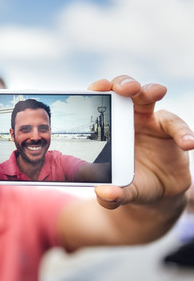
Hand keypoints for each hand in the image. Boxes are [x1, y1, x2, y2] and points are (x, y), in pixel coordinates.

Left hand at [88, 75, 193, 209]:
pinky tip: (188, 143)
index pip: (102, 104)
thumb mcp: (122, 192)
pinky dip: (184, 133)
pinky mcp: (173, 132)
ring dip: (152, 90)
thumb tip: (104, 194)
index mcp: (110, 128)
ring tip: (157, 91)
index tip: (97, 88)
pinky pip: (178, 127)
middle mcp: (129, 119)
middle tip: (126, 88)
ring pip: (151, 98)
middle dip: (125, 84)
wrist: (156, 195)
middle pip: (126, 92)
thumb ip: (111, 196)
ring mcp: (152, 122)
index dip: (100, 91)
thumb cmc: (131, 185)